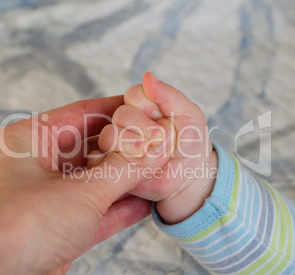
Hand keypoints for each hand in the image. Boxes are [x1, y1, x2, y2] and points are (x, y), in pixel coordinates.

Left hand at [0, 96, 151, 274]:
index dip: (116, 110)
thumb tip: (155, 150)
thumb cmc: (22, 227)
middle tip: (157, 143)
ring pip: (93, 180)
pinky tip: (145, 203)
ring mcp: (44, 196)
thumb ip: (124, 169)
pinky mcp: (55, 226)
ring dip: (124, 179)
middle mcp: (33, 165)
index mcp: (26, 140)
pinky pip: (93, 209)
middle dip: (125, 149)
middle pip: (89, 148)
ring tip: (157, 171)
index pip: (80, 114)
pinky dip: (118, 207)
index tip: (144, 109)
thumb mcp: (83, 191)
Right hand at [97, 73, 217, 223]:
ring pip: (110, 136)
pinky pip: (103, 159)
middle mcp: (127, 122)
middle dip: (143, 127)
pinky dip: (121, 161)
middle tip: (161, 140)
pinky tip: (139, 165)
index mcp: (144, 106)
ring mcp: (118, 143)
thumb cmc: (191, 144)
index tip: (164, 119)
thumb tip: (147, 76)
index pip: (134, 94)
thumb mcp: (190, 116)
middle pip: (121, 114)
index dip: (147, 106)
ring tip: (150, 154)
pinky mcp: (112, 164)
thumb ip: (170, 95)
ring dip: (133, 146)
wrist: (190, 177)